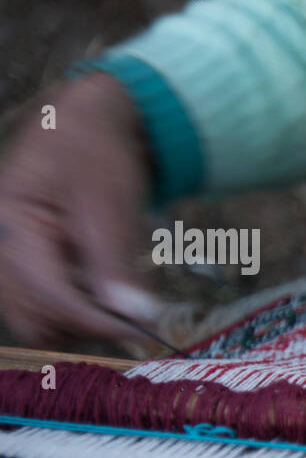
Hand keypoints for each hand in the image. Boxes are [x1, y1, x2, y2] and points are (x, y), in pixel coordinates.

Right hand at [0, 72, 160, 346]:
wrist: (87, 125)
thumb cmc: (95, 152)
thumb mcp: (110, 202)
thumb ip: (116, 262)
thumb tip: (136, 317)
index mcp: (10, 225)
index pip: (48, 296)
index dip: (96, 322)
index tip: (141, 331)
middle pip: (36, 320)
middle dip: (85, 326)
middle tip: (132, 315)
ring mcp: (8, 260)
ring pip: (40, 322)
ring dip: (82, 322)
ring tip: (118, 296)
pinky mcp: (25, 268)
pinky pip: (45, 310)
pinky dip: (77, 311)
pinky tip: (104, 291)